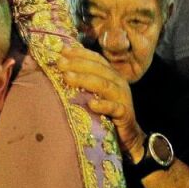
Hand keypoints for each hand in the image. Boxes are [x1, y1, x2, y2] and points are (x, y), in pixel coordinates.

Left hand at [58, 45, 143, 162]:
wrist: (127, 136)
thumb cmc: (106, 113)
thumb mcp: (95, 94)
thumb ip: (84, 82)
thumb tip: (62, 70)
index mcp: (111, 75)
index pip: (96, 59)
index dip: (80, 53)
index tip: (63, 51)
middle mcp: (118, 83)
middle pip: (98, 69)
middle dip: (78, 64)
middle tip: (60, 63)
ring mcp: (122, 98)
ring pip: (104, 85)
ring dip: (85, 79)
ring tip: (68, 77)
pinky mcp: (124, 114)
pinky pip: (114, 108)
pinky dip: (103, 105)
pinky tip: (91, 104)